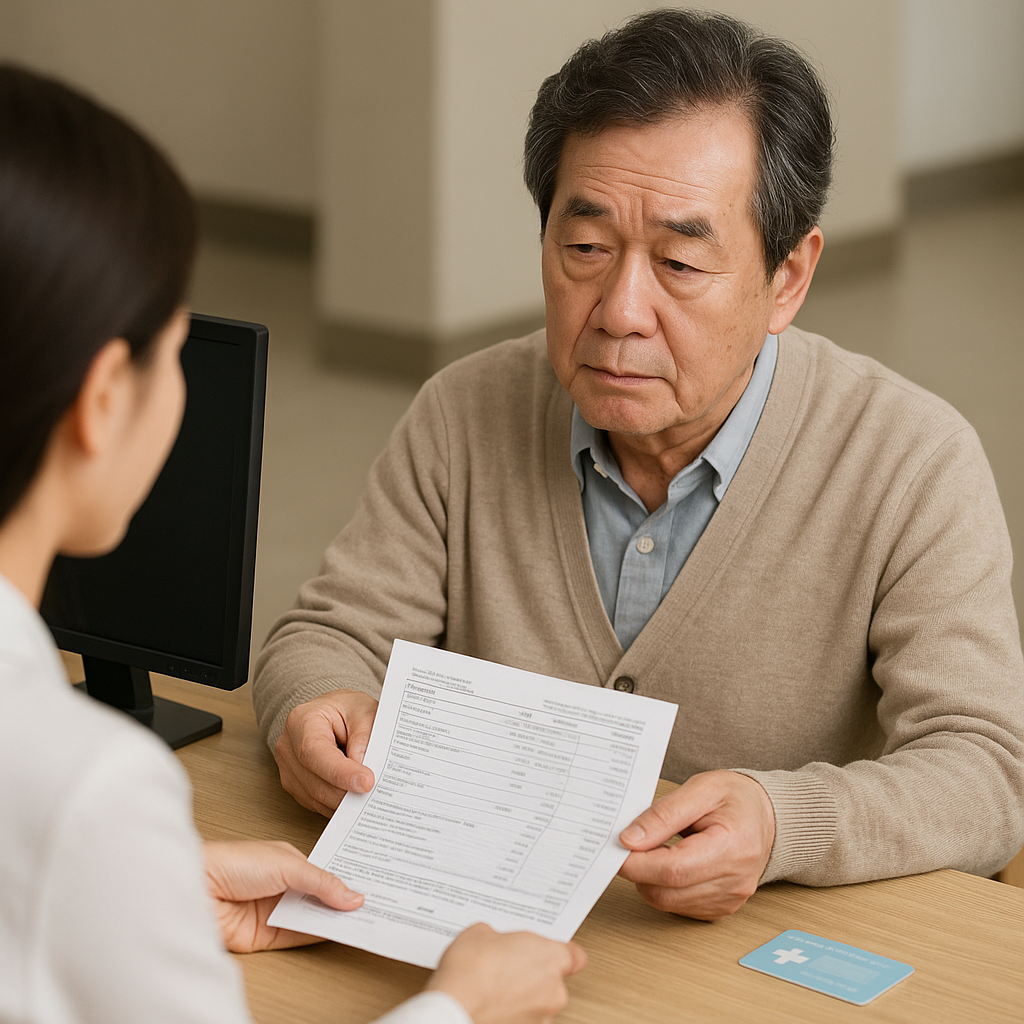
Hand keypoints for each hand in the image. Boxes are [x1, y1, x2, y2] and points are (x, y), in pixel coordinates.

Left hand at [204, 840, 362, 951]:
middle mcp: (283, 886)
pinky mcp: (268, 936)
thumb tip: (352, 895)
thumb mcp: (287, 864)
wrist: (196, 888)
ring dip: (334, 919)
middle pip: (322, 897)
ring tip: (363, 919)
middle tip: (374, 904)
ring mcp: (276, 911)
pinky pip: (300, 936)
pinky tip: (337, 932)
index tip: (372, 885)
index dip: (347, 879)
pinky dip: (319, 935)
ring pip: (313, 917)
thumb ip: (322, 883)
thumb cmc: (231, 862)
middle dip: (344, 901)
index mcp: (289, 861)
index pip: (325, 874)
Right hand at [274, 690, 378, 814]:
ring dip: (344, 802)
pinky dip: (339, 805)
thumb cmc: (346, 709)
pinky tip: (356, 797)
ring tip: (369, 795)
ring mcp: (289, 769)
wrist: (332, 713)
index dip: (340, 772)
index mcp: (302, 720)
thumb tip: (362, 766)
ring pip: (316, 798)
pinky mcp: (296, 786)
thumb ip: (365, 735)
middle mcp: (288, 747)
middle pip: (315, 782)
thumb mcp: (364, 710)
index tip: (366, 782)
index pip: (315, 752)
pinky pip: (317, 804)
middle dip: (347, 792)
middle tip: (375, 794)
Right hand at [426, 923, 585, 1023]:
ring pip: (539, 1002)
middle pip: (553, 979)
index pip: (575, 956)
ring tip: (494, 987)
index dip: (561, 953)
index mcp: (550, 957)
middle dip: (533, 973)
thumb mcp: (480, 933)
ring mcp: (541, 1017)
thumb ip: (497, 936)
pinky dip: (511, 1013)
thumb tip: (491, 941)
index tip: (548, 952)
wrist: (454, 1008)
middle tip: (508, 965)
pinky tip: (490, 1003)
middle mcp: (552, 989)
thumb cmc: (470, 973)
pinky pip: (524, 1018)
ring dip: (523, 995)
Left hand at [617, 770, 774, 919]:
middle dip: (638, 870)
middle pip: (667, 891)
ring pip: (668, 903)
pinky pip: (679, 906)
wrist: (767, 816)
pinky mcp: (722, 908)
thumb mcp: (701, 789)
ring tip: (653, 848)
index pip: (674, 869)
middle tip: (629, 844)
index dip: (637, 862)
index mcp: (733, 847)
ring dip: (649, 880)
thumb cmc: (737, 799)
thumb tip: (630, 840)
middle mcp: (735, 881)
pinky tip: (668, 863)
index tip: (615, 847)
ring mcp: (729, 899)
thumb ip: (663, 814)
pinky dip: (664, 888)